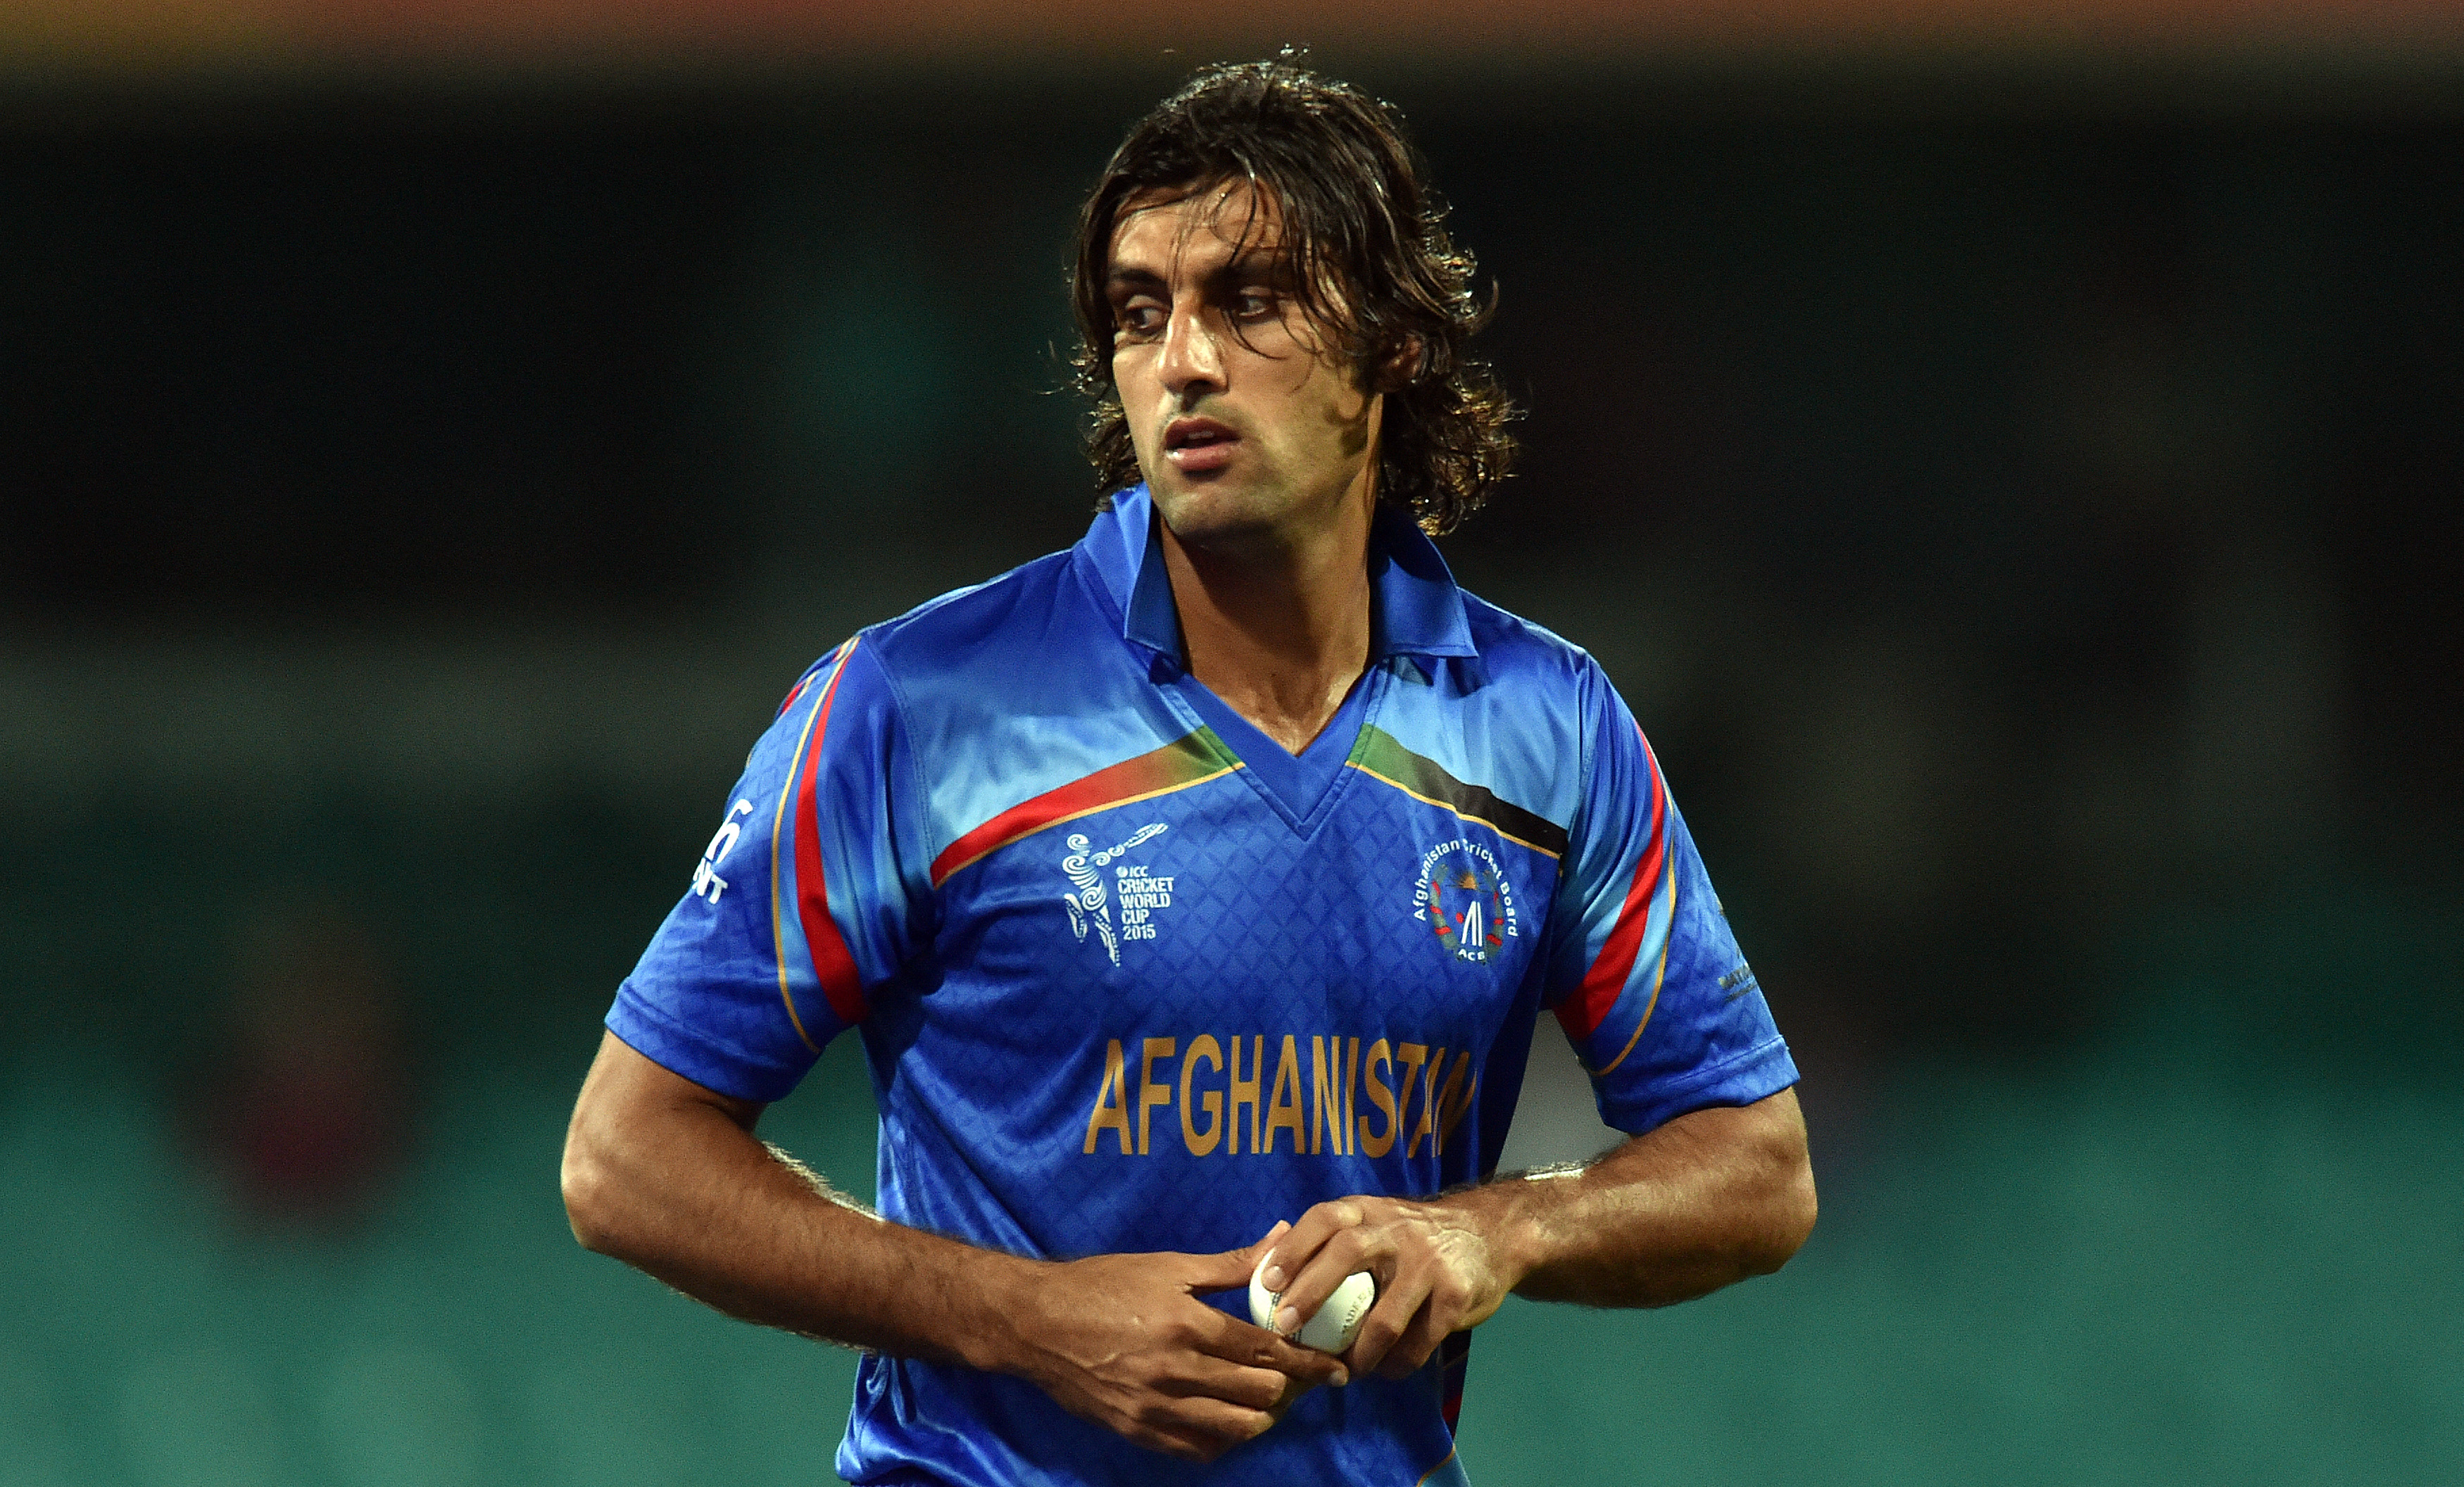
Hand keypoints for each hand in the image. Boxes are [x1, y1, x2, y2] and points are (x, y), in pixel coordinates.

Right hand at [1001, 1235, 1348, 1461]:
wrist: (1035, 1322)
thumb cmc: (1101, 1285)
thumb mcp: (1168, 1266)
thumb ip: (1231, 1264)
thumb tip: (1282, 1236)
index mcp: (1186, 1323)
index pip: (1264, 1351)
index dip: (1307, 1362)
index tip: (1333, 1368)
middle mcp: (1173, 1369)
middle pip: (1257, 1393)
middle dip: (1289, 1389)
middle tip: (1301, 1381)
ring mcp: (1153, 1406)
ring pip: (1233, 1428)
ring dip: (1260, 1417)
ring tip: (1268, 1402)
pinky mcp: (1136, 1430)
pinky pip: (1196, 1448)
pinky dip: (1222, 1438)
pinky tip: (1229, 1420)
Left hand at [1256, 1194, 1520, 1378]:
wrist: (1491, 1235)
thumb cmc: (1413, 1238)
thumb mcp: (1375, 1222)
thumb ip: (1331, 1238)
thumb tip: (1264, 1261)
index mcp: (1368, 1211)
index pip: (1323, 1218)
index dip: (1292, 1248)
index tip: (1267, 1282)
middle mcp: (1396, 1229)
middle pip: (1348, 1252)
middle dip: (1311, 1292)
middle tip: (1287, 1329)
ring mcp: (1429, 1262)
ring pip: (1385, 1316)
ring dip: (1359, 1352)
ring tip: (1345, 1370)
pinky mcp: (1455, 1295)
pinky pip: (1419, 1342)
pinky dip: (1397, 1364)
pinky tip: (1386, 1370)